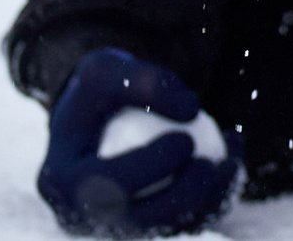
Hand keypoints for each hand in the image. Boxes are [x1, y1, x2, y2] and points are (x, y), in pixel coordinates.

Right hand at [37, 49, 240, 236]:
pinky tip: (231, 167)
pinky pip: (177, 228)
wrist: (95, 120)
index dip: (152, 167)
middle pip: (135, 221)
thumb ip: (143, 79)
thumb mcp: (106, 68)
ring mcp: (107, 229)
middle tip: (214, 162)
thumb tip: (191, 110)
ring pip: (161, 231)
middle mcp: (78, 216)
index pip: (107, 186)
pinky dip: (209, 203)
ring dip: (206, 202)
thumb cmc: (99, 92)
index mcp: (59, 181)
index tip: (187, 137)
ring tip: (233, 160)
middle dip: (183, 195)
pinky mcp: (136, 232)